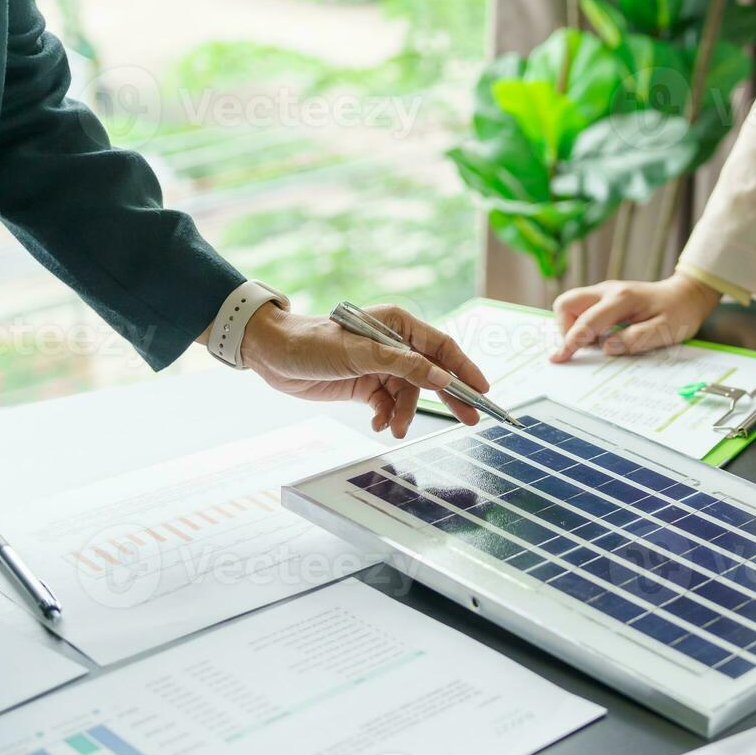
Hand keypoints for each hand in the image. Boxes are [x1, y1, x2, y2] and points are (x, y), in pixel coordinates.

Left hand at [237, 304, 489, 437]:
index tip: (482, 390)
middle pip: (432, 374)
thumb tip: (442, 379)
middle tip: (470, 420)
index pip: (442, 347)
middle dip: (448, 398)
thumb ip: (405, 366)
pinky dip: (386, 416)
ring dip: (404, 414)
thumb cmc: (314, 343)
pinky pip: (388, 405)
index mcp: (399, 325)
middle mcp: (395, 345)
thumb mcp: (362, 353)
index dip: (464, 368)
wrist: (272, 355)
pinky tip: (378, 423)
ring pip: (408, 395)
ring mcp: (381, 367)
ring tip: (395, 429)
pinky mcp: (366, 386)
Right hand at [550, 273, 720, 362]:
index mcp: (622, 299)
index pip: (586, 321)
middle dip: (564, 328)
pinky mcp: (604, 296)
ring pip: (570, 304)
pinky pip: (581, 308)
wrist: (686, 295)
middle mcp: (607, 290)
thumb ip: (636, 339)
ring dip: (572, 326)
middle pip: (566, 303)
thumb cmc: (678, 313)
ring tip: (593, 343)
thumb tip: (607, 347)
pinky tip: (598, 336)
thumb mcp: (665, 331)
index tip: (560, 358)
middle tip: (580, 348)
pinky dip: (581, 323)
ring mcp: (604, 291)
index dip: (571, 342)